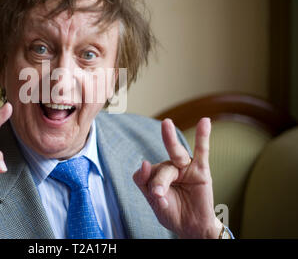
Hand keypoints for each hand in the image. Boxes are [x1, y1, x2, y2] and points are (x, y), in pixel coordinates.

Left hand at [133, 118, 222, 238]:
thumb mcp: (153, 200)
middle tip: (157, 193)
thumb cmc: (172, 212)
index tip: (157, 199)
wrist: (192, 228)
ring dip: (170, 140)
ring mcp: (186, 167)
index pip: (145, 173)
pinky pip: (202, 150)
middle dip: (158, 179)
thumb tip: (144, 161)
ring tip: (166, 124)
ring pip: (175, 157)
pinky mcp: (201, 170)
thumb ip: (144, 181)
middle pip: (161, 167)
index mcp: (156, 174)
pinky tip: (205, 122)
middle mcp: (170, 167)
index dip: (148, 185)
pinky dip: (203, 136)